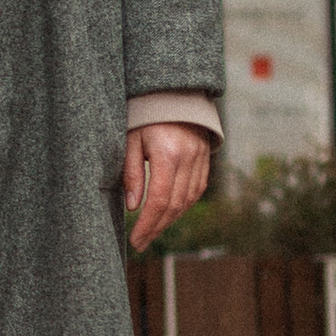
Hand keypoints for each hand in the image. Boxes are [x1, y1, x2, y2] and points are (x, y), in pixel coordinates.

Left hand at [122, 123, 212, 255]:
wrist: (172, 92)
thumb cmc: (144, 115)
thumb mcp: (130, 139)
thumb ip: (132, 173)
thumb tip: (133, 207)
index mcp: (168, 153)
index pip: (159, 200)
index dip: (147, 224)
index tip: (135, 240)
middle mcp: (188, 158)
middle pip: (175, 205)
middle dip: (156, 228)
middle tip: (140, 243)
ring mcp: (200, 159)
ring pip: (187, 200)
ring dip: (169, 220)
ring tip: (151, 231)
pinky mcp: (205, 158)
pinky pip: (196, 190)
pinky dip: (182, 205)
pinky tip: (168, 214)